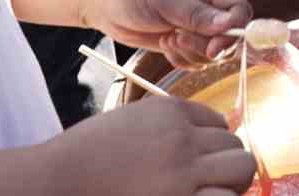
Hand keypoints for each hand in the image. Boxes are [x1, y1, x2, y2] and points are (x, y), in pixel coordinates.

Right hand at [39, 97, 255, 195]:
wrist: (56, 181)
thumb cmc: (85, 157)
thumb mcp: (128, 123)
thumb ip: (164, 128)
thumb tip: (200, 141)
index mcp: (170, 111)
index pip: (218, 122)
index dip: (211, 144)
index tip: (197, 161)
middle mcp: (184, 137)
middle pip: (234, 145)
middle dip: (226, 163)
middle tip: (208, 182)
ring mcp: (184, 170)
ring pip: (241, 167)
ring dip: (231, 182)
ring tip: (210, 193)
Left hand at [83, 0, 251, 69]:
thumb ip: (197, 13)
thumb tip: (229, 25)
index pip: (240, 10)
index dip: (234, 31)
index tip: (214, 46)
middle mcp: (209, 6)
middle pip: (230, 37)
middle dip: (207, 45)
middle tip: (179, 39)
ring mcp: (196, 26)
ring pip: (213, 53)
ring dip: (191, 52)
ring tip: (168, 38)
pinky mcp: (183, 42)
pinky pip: (195, 60)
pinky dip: (181, 59)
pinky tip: (164, 45)